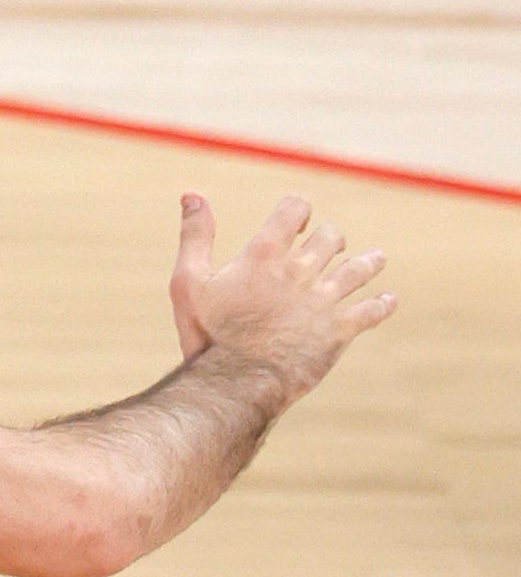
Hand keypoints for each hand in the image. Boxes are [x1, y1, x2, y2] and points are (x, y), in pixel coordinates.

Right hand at [169, 193, 394, 403]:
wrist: (238, 381)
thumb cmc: (208, 333)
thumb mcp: (188, 281)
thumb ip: (195, 236)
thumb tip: (192, 194)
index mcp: (264, 255)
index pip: (293, 211)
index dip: (298, 211)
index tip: (298, 219)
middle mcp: (300, 271)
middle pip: (330, 239)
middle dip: (331, 239)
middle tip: (332, 244)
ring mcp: (324, 301)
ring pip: (358, 270)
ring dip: (368, 262)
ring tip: (376, 258)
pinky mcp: (339, 330)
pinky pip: (371, 311)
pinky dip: (382, 304)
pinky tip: (388, 300)